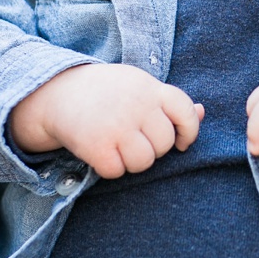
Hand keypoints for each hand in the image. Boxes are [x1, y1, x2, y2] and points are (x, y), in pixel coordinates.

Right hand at [9, 64, 204, 180]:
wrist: (55, 91)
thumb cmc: (106, 92)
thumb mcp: (138, 86)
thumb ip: (168, 102)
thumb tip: (202, 113)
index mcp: (149, 87)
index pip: (185, 110)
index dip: (189, 131)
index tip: (181, 142)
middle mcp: (136, 104)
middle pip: (164, 143)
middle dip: (152, 149)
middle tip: (133, 141)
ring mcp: (116, 124)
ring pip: (144, 161)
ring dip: (132, 163)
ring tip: (118, 148)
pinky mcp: (96, 144)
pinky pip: (117, 171)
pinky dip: (110, 169)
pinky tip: (100, 154)